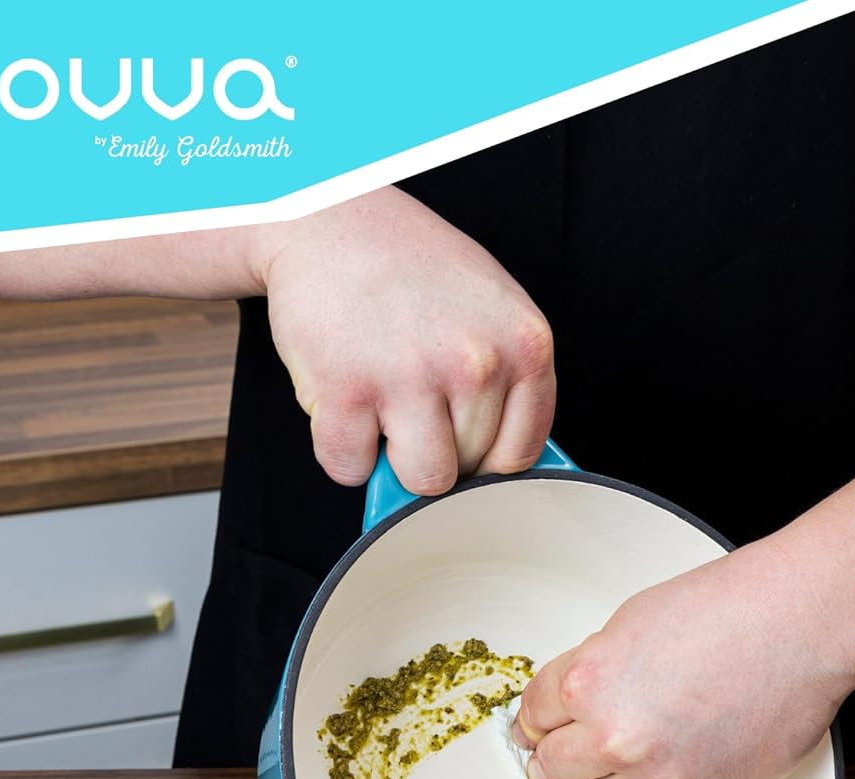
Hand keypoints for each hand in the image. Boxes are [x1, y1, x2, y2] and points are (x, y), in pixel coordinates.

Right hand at [256, 187, 555, 493]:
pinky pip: (351, 469)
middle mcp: (475, 362)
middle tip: (410, 390)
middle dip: (434, 446)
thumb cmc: (412, 271)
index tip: (461, 440)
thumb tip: (501, 473)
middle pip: (466, 470)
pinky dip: (340, 449)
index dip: (482, 457)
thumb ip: (509, 387)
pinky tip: (345, 400)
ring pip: (420, 480)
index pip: (519, 455)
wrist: (328, 221)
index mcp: (525, 344)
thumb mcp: (492, 311)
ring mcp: (411, 377)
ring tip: (381, 400)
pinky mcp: (346, 391)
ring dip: (392, 456)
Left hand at [511, 546, 854, 778]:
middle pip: (553, 764)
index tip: (530, 729)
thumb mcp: (631, 623)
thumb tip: (578, 701)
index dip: (530, 721)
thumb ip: (596, 668)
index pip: (533, 715)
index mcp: (586, 682)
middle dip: (546, 760)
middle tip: (541, 764)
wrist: (799, 628)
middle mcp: (614, 736)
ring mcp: (656, 773)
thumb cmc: (729, 611)